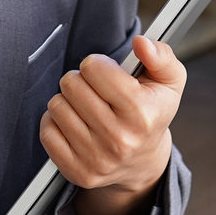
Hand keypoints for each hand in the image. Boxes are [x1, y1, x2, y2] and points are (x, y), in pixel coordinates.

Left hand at [39, 35, 185, 199]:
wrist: (143, 162)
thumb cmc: (152, 113)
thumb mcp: (169, 82)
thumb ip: (161, 55)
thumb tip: (141, 43)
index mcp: (142, 114)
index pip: (94, 68)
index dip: (98, 64)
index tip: (107, 73)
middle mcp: (120, 140)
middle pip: (71, 84)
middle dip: (80, 80)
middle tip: (95, 90)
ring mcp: (97, 159)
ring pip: (56, 105)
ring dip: (68, 101)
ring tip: (86, 107)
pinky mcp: (77, 171)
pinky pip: (47, 131)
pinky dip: (56, 122)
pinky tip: (75, 124)